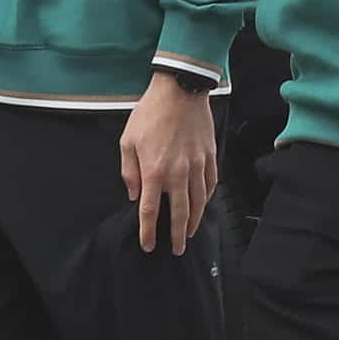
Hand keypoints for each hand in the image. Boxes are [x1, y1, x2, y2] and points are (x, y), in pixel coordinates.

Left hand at [120, 72, 217, 255]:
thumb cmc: (150, 114)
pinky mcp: (209, 156)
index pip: (150, 211)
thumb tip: (134, 195)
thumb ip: (129, 171)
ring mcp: (196, 166)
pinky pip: (210, 184)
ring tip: (189, 233)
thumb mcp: (128, 141)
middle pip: (179, 213)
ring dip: (194, 221)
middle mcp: (177, 173)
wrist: (179, 90)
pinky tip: (203, 205)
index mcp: (154, 171)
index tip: (148, 245)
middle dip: (177, 235)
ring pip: (198, 203)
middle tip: (176, 249)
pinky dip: (207, 199)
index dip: (148, 232)